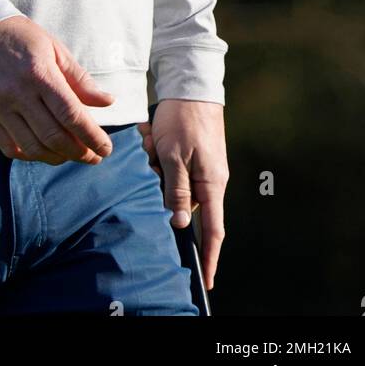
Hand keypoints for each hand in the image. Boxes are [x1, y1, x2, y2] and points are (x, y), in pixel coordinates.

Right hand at [0, 16, 116, 164]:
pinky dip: (31, 156)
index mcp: (39, 73)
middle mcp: (17, 93)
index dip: (92, 136)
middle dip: (80, 153)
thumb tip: (107, 102)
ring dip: (58, 158)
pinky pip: (10, 148)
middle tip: (93, 157)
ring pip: (33, 148)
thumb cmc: (21, 38)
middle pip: (54, 137)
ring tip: (71, 154)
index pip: (71, 114)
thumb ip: (80, 79)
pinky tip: (44, 151)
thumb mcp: (54, 48)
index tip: (106, 148)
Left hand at [137, 98, 228, 290]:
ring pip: (170, 183)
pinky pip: (168, 166)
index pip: (213, 230)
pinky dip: (155, 153)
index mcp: (212, 184)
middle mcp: (209, 180)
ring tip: (151, 139)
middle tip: (153, 154)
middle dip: (161, 187)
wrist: (192, 85)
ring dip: (155, 165)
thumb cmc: (185, 120)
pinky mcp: (190, 156)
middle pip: (180, 202)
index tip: (204, 280)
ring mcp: (200, 167)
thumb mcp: (174, 156)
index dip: (208, 256)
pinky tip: (151, 135)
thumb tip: (178, 224)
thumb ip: (176, 191)